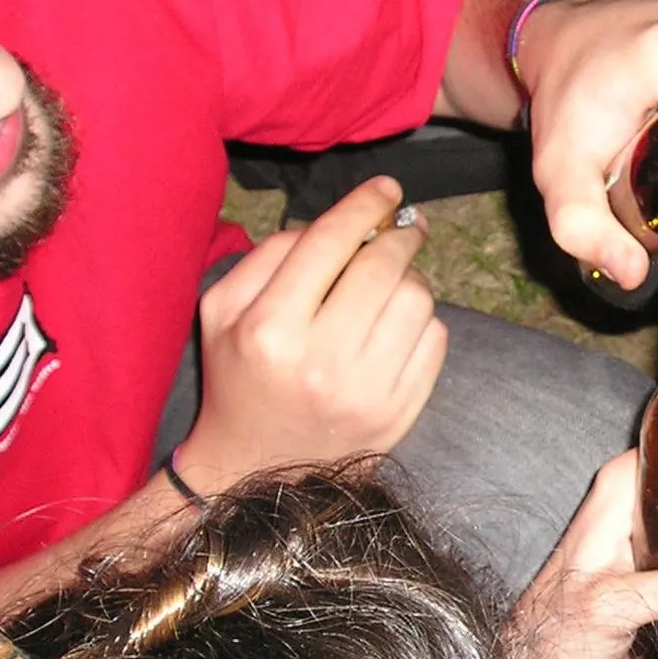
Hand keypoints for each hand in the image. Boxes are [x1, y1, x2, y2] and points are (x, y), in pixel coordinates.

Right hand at [181, 178, 446, 490]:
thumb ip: (270, 255)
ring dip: (410, 280)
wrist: (258, 469)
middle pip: (384, 267)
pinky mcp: (399, 414)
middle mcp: (322, 362)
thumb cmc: (240, 375)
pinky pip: (435, 341)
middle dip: (400, 234)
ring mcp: (367, 392)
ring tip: (388, 286)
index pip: (330, 244)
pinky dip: (422, 322)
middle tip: (403, 225)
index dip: (364, 205)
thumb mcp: (223, 311)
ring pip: (417, 300)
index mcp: (270, 330)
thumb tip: (340, 222)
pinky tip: (396, 327)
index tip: (386, 189)